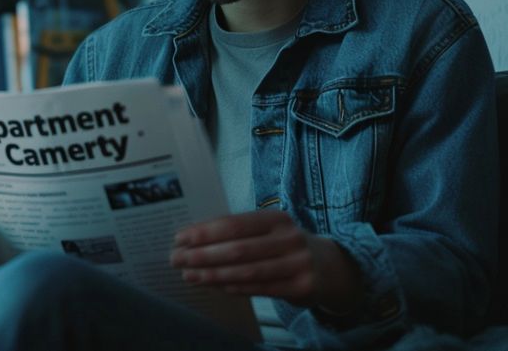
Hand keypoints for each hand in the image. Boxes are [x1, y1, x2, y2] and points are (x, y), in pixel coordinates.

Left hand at [169, 210, 363, 311]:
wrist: (331, 267)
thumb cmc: (286, 246)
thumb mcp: (270, 231)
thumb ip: (240, 233)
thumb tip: (194, 239)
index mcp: (276, 218)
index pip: (234, 224)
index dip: (204, 232)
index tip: (179, 238)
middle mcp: (288, 238)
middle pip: (237, 248)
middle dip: (202, 255)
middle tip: (176, 259)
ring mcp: (297, 263)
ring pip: (247, 271)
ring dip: (213, 275)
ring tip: (189, 275)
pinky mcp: (301, 286)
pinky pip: (260, 288)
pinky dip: (233, 287)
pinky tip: (215, 286)